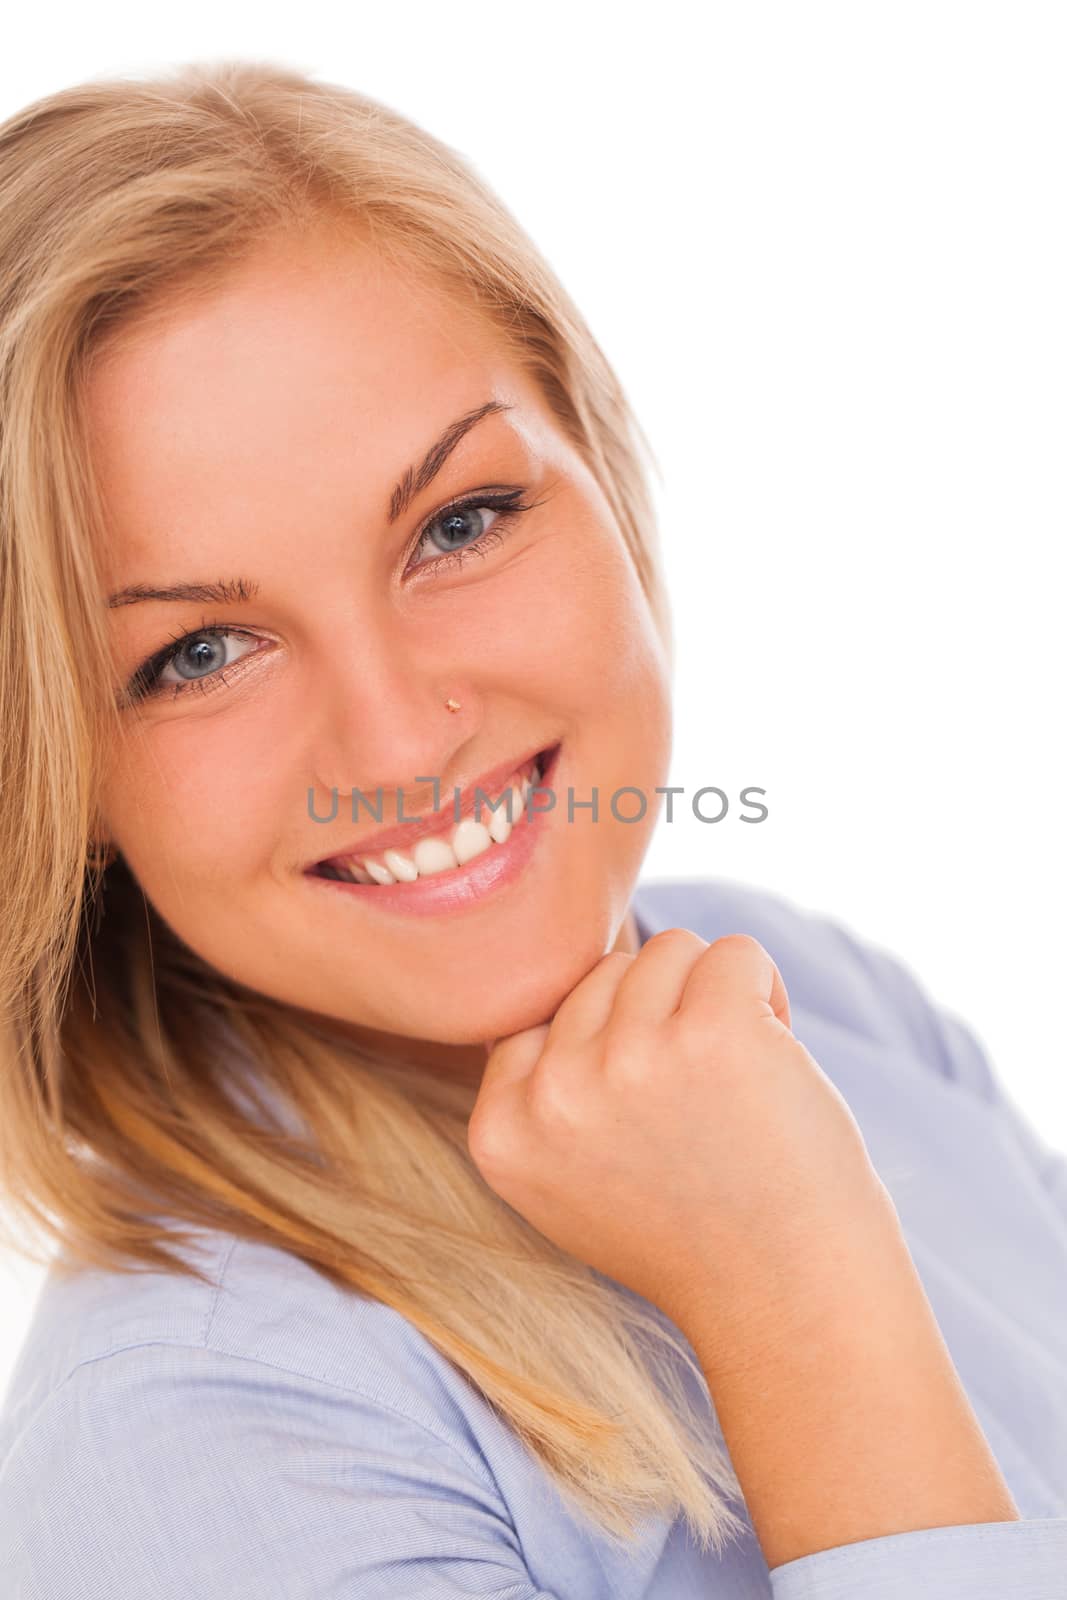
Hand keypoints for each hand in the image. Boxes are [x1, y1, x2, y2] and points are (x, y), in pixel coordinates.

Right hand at [467, 930, 885, 1335]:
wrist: (791, 1299)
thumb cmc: (695, 1233)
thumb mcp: (567, 1181)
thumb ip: (540, 1093)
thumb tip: (559, 970)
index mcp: (502, 1132)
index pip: (545, 1014)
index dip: (610, 1048)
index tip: (652, 1122)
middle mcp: (554, 1094)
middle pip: (606, 973)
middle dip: (663, 1017)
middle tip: (703, 1105)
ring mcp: (629, 1059)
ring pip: (668, 951)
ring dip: (714, 998)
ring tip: (737, 1081)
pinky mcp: (712, 1032)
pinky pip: (734, 951)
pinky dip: (765, 988)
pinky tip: (774, 1053)